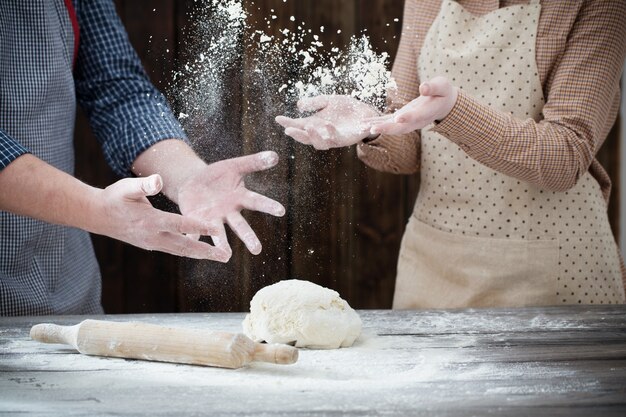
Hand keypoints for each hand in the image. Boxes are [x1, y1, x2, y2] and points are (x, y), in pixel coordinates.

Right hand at [94, 174, 230, 260]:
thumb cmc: (115, 197)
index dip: (198, 226)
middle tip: (226, 256)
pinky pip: (175, 249)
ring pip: (181, 251)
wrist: (97, 215)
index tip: (215, 229)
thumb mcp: (127, 187)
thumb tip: (158, 180)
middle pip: (185, 246)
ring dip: (201, 254)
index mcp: (150, 221)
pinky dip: (190, 251)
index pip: (179, 225)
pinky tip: (202, 252)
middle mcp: (153, 236)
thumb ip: (144, 185)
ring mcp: (152, 243)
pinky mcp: (151, 245)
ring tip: (221, 256)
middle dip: (206, 251)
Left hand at [175, 151, 285, 255]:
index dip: (268, 206)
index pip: (256, 201)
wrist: (194, 182)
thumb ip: (253, 162)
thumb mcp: (234, 166)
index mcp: (240, 198)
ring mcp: (213, 219)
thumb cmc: (218, 175)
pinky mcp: (196, 221)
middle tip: (257, 250)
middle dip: (248, 237)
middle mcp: (229, 213)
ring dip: (222, 245)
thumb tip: (276, 155)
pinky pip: (194, 232)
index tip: (281, 211)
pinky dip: (193, 238)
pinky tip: (192, 246)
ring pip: (219, 234)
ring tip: (225, 256)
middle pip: (240, 226)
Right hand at [275, 95, 378, 149]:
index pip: (298, 125)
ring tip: (308, 127)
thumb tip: (299, 105)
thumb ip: (315, 103)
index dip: (288, 123)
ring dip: (313, 136)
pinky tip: (327, 124)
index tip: (278, 118)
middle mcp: (321, 133)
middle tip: (289, 130)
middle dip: (297, 135)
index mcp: (314, 124)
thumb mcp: (328, 101)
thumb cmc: (345, 108)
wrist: (366, 112)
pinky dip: (331, 132)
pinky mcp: (345, 139)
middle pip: (306, 138)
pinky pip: (336, 139)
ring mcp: (333, 138)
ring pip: (320, 144)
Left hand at [367, 76, 457, 135]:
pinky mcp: (401, 119)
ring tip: (362, 127)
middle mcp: (416, 121)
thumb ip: (434, 87)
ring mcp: (408, 122)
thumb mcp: (443, 86)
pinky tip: (363, 123)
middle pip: (401, 128)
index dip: (408, 117)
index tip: (398, 118)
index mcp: (427, 112)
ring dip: (377, 128)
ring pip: (392, 128)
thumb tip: (423, 87)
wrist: (443, 104)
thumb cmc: (443, 92)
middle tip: (372, 129)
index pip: (417, 116)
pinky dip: (376, 123)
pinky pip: (387, 123)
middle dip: (387, 129)